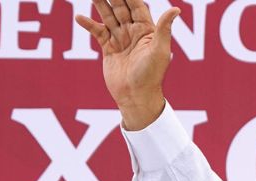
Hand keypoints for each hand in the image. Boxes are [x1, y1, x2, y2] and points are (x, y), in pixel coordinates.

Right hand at [76, 0, 180, 129]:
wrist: (136, 96)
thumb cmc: (151, 75)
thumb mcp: (159, 50)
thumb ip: (164, 29)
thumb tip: (176, 9)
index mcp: (146, 31)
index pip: (136, 6)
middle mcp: (133, 33)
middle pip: (121, 8)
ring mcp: (120, 40)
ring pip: (108, 16)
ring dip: (100, 4)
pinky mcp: (109, 49)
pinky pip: (97, 32)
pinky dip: (89, 25)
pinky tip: (79, 17)